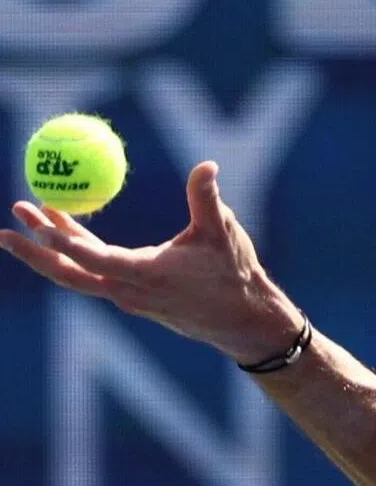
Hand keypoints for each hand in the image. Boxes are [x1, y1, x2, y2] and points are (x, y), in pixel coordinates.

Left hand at [0, 160, 303, 363]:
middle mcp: (129, 292)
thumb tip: (206, 165)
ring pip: (79, 274)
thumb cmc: (235, 275)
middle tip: (12, 216)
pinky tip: (71, 232)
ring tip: (33, 213)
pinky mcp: (133, 299)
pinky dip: (76, 253)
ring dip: (52, 247)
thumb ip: (207, 199)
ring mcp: (129, 298)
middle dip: (34, 248)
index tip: (37, 220)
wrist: (242, 320)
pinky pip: (94, 275)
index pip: (93, 259)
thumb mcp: (223, 232)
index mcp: (147, 275)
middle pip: (68, 273)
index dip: (63, 240)